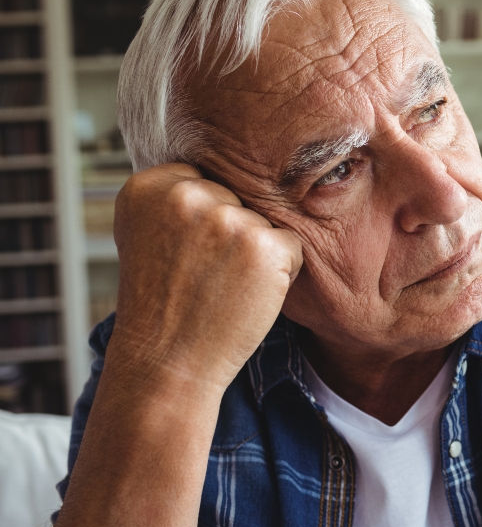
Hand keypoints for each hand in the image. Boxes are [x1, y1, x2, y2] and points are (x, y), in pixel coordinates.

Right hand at [109, 163, 303, 391]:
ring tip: (221, 286)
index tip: (183, 254)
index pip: (203, 180)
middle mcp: (185, 194)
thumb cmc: (162, 303)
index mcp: (148, 186)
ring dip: (255, 253)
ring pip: (265, 222)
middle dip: (230, 235)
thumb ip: (172, 197)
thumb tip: (222, 166)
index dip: (203, 222)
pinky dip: (280, 272)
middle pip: (237, 199)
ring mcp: (226, 218)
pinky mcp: (264, 244)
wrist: (166, 361)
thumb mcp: (146, 235)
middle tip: (203, 275)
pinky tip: (245, 294)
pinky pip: (291, 245)